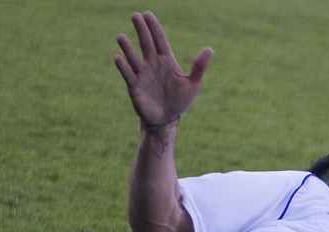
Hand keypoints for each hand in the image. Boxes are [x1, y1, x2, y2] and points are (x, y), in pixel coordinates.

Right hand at [113, 12, 211, 128]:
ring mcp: (142, 74)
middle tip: (135, 15)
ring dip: (127, 47)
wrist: (167, 119)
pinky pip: (127, 74)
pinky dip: (123, 66)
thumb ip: (199, 67)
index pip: (159, 40)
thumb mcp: (193, 85)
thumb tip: (209, 49)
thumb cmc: (179, 100)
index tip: (148, 14)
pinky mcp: (134, 86)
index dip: (154, 27)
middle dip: (141, 30)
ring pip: (133, 57)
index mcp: (166, 61)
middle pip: (146, 43)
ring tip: (121, 36)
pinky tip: (119, 58)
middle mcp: (152, 64)